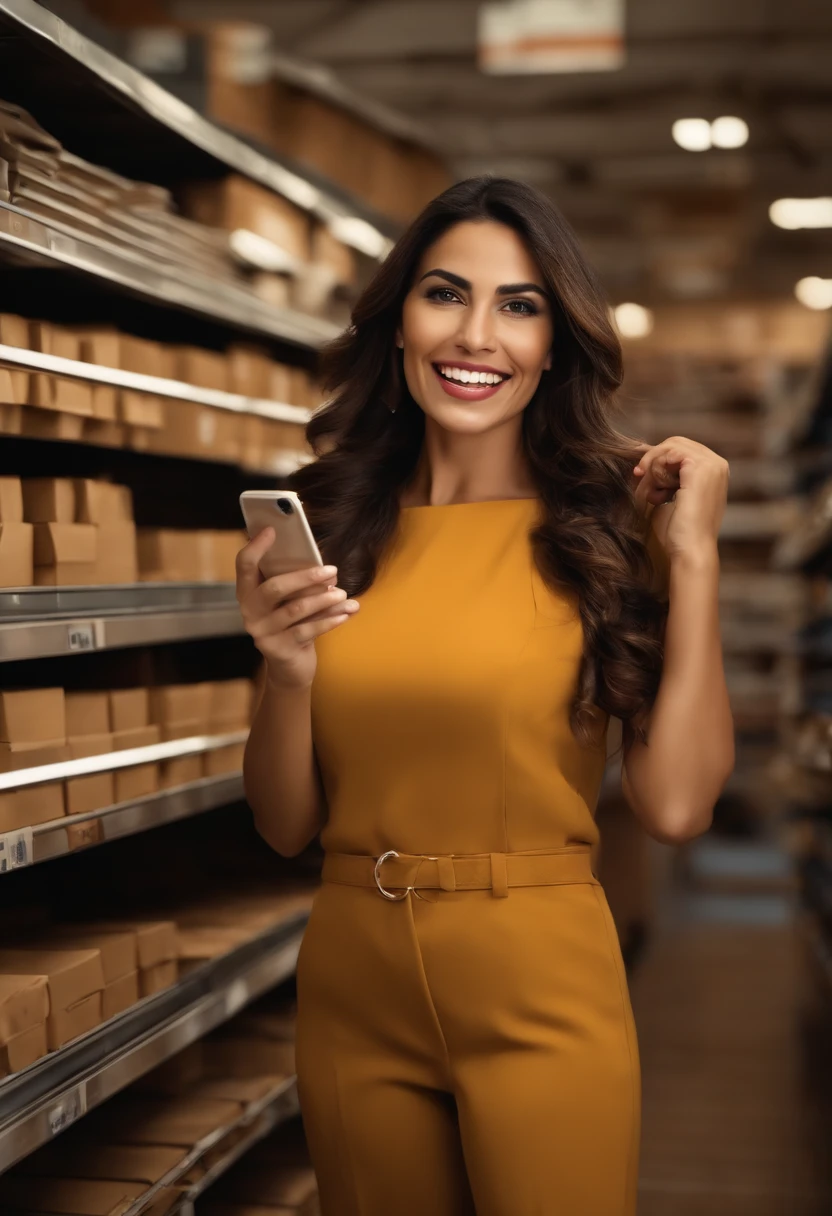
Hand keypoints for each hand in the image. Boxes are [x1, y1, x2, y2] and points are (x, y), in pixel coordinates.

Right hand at [235, 528, 359, 689]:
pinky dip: (331, 619)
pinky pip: (309, 630)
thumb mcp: (288, 600)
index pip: (244, 565)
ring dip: (324, 599)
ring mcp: (263, 632)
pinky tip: (347, 612)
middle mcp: (250, 612)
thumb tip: (318, 559)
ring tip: (344, 593)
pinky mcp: (280, 649)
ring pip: (296, 609)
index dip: (256, 547)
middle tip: (332, 569)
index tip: (272, 530)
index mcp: (248, 593)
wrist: (290, 667)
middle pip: (274, 587)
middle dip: (306, 576)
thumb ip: (293, 580)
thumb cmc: (292, 623)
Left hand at [632, 436, 728, 560]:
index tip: (639, 473)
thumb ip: (664, 476)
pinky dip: (657, 470)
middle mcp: (717, 464)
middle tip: (638, 477)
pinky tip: (658, 492)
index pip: (680, 450)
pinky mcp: (700, 467)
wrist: (691, 550)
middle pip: (675, 442)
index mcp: (714, 471)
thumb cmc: (680, 532)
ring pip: (671, 446)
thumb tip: (642, 454)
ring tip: (652, 493)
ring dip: (654, 467)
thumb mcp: (671, 496)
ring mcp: (712, 464)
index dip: (657, 458)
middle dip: (653, 459)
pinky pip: (670, 453)